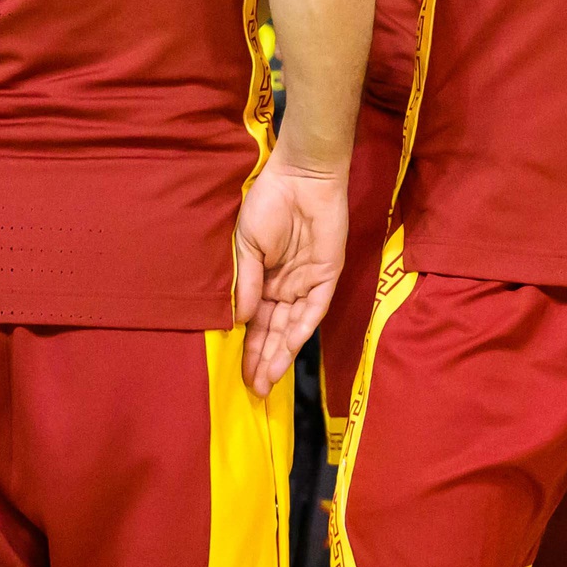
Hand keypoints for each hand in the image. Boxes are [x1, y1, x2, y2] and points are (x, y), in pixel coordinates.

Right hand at [232, 157, 346, 394]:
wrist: (301, 177)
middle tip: (254, 389)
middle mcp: (286, 288)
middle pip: (274, 332)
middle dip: (263, 361)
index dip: (248, 350)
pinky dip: (301, 329)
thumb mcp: (246, 245)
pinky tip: (289, 349)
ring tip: (267, 380)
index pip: (256, 324)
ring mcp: (307, 284)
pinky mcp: (328, 276)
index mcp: (264, 281)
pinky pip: (314, 309)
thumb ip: (246, 283)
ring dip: (281, 354)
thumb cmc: (269, 203)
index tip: (239, 376)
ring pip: (293, 327)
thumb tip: (239, 321)